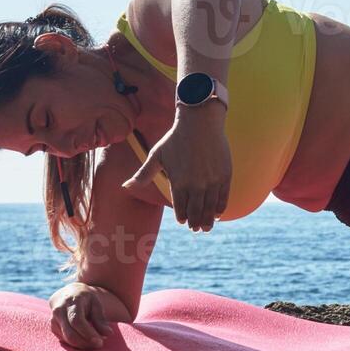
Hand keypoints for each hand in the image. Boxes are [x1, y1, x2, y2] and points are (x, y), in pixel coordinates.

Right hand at [48, 283, 115, 349]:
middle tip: (99, 345)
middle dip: (85, 343)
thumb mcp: (96, 304)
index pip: (77, 321)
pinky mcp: (53, 328)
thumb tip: (109, 334)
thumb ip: (101, 319)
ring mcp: (54, 320)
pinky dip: (76, 344)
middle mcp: (59, 310)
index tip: (99, 342)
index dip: (88, 333)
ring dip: (82, 345)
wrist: (68, 294)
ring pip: (66, 339)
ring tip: (95, 343)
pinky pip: (64, 340)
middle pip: (70, 333)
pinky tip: (86, 341)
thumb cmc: (85, 299)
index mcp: (72, 301)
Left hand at [122, 103, 231, 231]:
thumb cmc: (175, 138)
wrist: (200, 122)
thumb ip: (144, 174)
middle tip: (196, 229)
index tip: (183, 222)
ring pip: (210, 207)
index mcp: (178, 182)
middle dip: (195, 223)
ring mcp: (212, 180)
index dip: (182, 217)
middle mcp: (196, 184)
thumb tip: (124, 186)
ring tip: (207, 227)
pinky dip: (221, 207)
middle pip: (196, 212)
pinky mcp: (225, 174)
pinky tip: (218, 213)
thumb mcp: (157, 155)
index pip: (180, 208)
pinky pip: (223, 196)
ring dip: (208, 219)